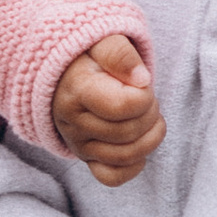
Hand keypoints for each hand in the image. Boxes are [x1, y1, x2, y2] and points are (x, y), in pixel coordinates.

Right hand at [52, 35, 164, 187]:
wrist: (65, 71)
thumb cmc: (88, 54)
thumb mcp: (102, 40)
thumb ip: (120, 54)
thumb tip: (142, 81)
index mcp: (77, 90)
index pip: (125, 107)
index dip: (145, 96)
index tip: (141, 81)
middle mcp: (73, 122)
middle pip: (129, 133)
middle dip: (150, 113)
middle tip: (146, 97)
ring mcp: (78, 144)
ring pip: (126, 157)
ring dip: (150, 137)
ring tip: (147, 116)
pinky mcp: (86, 158)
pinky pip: (112, 177)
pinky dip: (133, 165)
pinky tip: (138, 142)